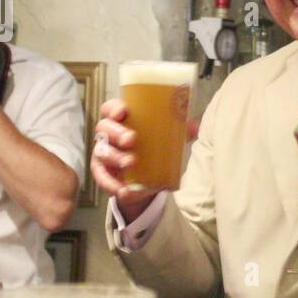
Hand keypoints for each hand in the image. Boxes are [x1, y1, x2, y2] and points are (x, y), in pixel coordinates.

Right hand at [91, 98, 199, 221]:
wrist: (144, 179)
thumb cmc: (151, 149)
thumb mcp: (165, 139)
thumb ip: (179, 131)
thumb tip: (194, 127)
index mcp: (122, 121)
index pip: (110, 108)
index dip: (113, 108)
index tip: (123, 112)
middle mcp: (109, 135)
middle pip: (104, 127)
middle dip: (117, 132)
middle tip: (131, 139)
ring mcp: (103, 153)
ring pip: (102, 152)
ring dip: (115, 157)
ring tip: (130, 162)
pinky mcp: (102, 173)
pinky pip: (102, 178)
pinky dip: (111, 184)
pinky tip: (123, 189)